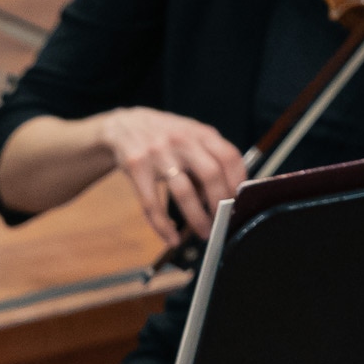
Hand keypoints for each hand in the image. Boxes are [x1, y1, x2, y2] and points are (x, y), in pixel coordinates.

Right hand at [92, 107, 245, 247]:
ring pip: (183, 192)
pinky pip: (151, 202)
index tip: (240, 203)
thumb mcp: (190, 139)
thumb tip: (222, 198)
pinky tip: (171, 238)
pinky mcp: (137, 167)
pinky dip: (163, 225)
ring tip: (204, 233)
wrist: (123, 126)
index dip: (238, 182)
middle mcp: (182, 141)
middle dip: (220, 204)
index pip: (229, 157)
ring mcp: (158, 153)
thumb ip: (208, 161)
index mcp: (201, 133)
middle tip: (223, 222)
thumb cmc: (165, 137)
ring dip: (197, 218)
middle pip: (210, 175)